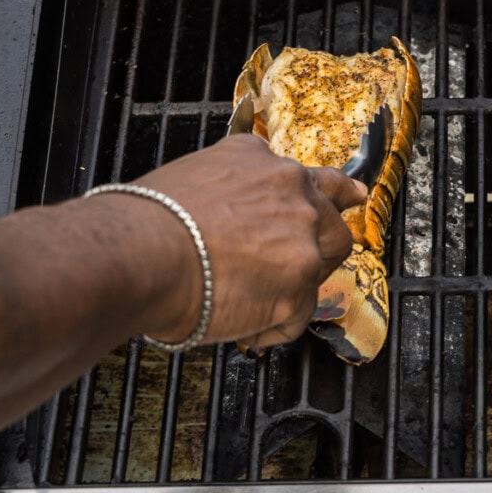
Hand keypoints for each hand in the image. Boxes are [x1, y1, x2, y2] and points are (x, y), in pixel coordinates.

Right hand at [128, 135, 366, 347]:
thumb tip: (234, 214)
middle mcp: (292, 195)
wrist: (137, 252)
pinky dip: (271, 327)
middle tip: (296, 269)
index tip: (353, 196)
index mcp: (264, 165)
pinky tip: (242, 325)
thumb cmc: (146, 221)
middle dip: (319, 249)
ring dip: (295, 287)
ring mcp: (300, 242)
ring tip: (258, 298)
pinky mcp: (297, 289)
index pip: (316, 177)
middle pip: (333, 226)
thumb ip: (233, 188)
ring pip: (319, 270)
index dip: (339, 192)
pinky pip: (297, 316)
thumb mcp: (195, 173)